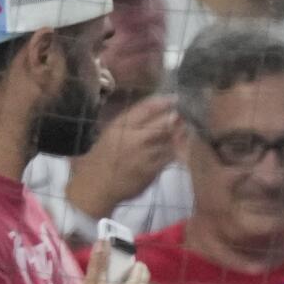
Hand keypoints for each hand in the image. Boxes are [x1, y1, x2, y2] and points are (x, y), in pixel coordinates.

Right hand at [64, 95, 178, 217]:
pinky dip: (177, 152)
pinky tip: (181, 150)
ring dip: (180, 136)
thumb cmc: (104, 157)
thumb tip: (155, 112)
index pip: (145, 108)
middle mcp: (133, 137)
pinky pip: (170, 158)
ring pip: (170, 140)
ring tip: (185, 132)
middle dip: (175, 119)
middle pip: (162, 123)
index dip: (162, 102)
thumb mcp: (111, 133)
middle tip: (182, 118)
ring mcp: (144, 154)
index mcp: (120, 126)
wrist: (98, 184)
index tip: (174, 99)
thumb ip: (131, 124)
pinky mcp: (152, 169)